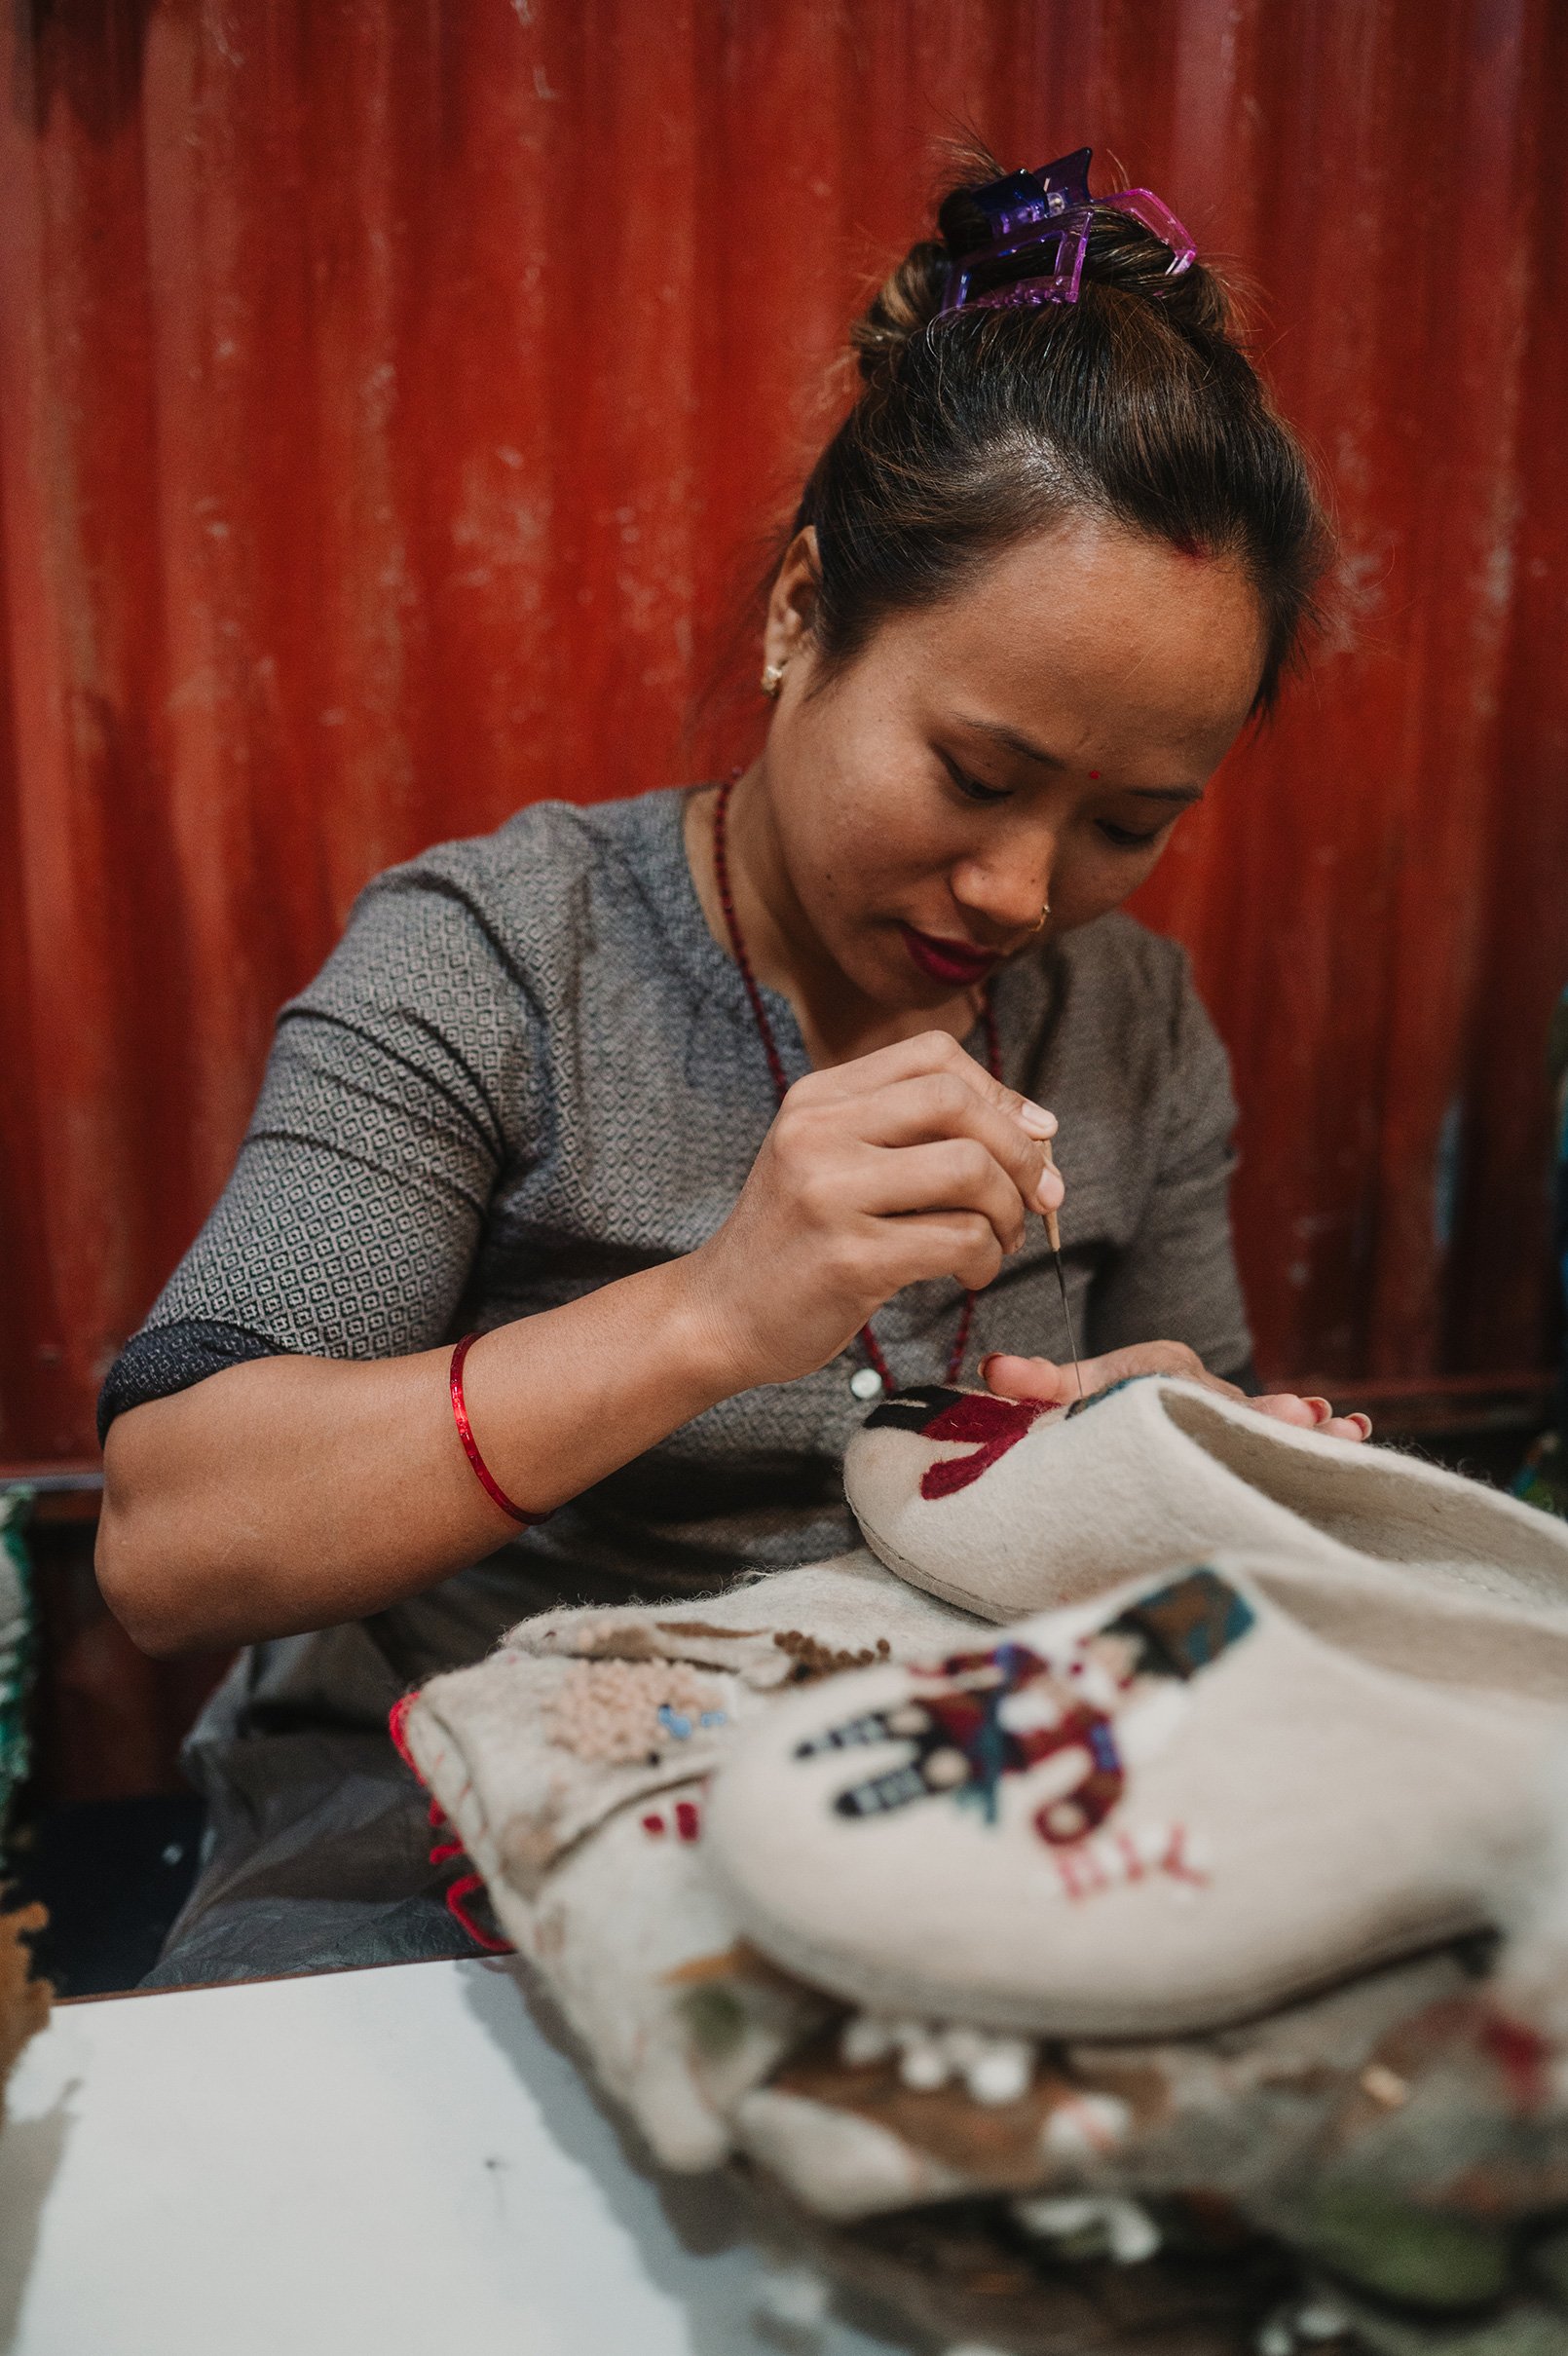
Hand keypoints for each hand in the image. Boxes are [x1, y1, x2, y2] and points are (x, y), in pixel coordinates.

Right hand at [685, 1030, 1064, 1391]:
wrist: (718, 1316)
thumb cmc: (797, 1241)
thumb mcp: (832, 1161)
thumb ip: (912, 1133)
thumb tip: (1037, 1126)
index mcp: (817, 1098)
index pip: (934, 1056)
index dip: (999, 1093)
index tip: (1030, 1137)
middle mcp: (816, 1132)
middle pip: (957, 1102)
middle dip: (1019, 1151)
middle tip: (1039, 1195)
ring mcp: (829, 1193)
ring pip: (968, 1169)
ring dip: (1009, 1209)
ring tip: (1000, 1240)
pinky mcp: (849, 1258)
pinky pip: (958, 1239)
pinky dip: (986, 1258)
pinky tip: (971, 1273)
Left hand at [981, 1341, 1371, 1441]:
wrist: (1128, 1403)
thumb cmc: (1099, 1400)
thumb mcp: (1070, 1390)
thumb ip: (1040, 1382)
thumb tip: (992, 1368)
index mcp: (1164, 1371)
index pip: (1187, 1385)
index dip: (1214, 1399)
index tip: (1259, 1401)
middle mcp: (1209, 1390)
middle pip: (1241, 1404)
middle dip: (1274, 1415)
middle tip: (1310, 1416)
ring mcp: (1235, 1415)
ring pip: (1272, 1423)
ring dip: (1310, 1430)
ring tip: (1350, 1433)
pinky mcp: (1249, 1441)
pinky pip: (1287, 1441)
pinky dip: (1325, 1439)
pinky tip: (1363, 1437)